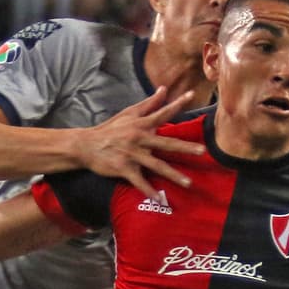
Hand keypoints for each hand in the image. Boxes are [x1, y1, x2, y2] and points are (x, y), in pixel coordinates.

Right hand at [81, 87, 203, 199]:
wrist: (86, 144)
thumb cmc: (110, 129)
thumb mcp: (129, 113)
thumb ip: (149, 103)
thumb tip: (164, 89)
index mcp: (141, 124)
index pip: (162, 112)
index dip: (177, 104)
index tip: (192, 95)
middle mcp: (138, 138)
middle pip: (165, 143)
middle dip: (184, 147)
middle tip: (202, 151)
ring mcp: (131, 154)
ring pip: (156, 165)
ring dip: (173, 175)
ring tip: (188, 183)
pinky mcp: (123, 168)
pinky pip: (139, 181)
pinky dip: (149, 191)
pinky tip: (160, 199)